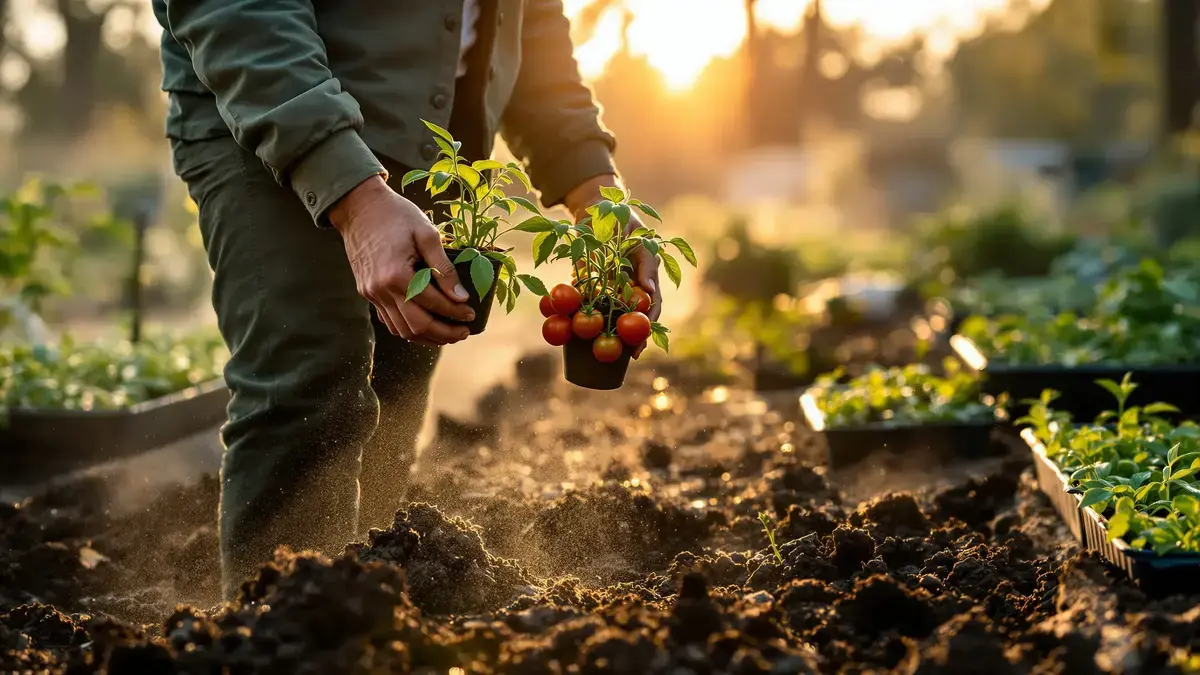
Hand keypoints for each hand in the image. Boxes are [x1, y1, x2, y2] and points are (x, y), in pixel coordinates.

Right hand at [329, 175, 473, 346]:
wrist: (358, 207)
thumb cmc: (396, 215)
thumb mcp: (426, 234)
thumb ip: (444, 268)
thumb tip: (461, 296)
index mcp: (397, 274)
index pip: (433, 304)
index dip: (455, 312)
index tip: (471, 314)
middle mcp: (381, 289)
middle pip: (417, 326)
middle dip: (444, 333)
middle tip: (463, 332)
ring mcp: (372, 294)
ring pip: (401, 330)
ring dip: (426, 336)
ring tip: (447, 334)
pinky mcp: (367, 293)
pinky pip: (389, 321)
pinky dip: (408, 328)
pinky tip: (425, 325)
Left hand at [565, 175, 661, 358]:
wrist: (593, 208)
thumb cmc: (619, 217)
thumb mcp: (635, 235)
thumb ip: (645, 262)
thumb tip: (649, 289)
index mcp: (644, 274)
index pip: (652, 304)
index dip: (650, 324)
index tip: (644, 339)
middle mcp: (629, 283)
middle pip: (633, 315)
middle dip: (632, 336)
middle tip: (630, 355)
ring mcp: (610, 284)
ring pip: (611, 313)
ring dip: (609, 332)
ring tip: (607, 354)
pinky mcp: (590, 282)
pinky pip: (588, 301)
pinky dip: (582, 315)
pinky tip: (575, 333)